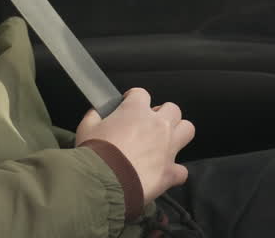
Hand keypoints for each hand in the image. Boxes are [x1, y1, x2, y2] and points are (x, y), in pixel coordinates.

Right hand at [75, 88, 195, 204]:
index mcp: (136, 111)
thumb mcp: (86, 128)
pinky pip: (182, 170)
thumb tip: (97, 111)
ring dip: (178, 133)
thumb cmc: (95, 153)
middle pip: (172, 108)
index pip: (141, 93)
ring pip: (188, 129)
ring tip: (165, 142)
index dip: (133, 98)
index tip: (128, 104)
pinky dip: (174, 171)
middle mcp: (157, 125)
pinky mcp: (171, 171)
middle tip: (149, 124)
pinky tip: (164, 173)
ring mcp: (168, 148)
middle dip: (162, 114)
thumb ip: (94, 115)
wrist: (104, 182)